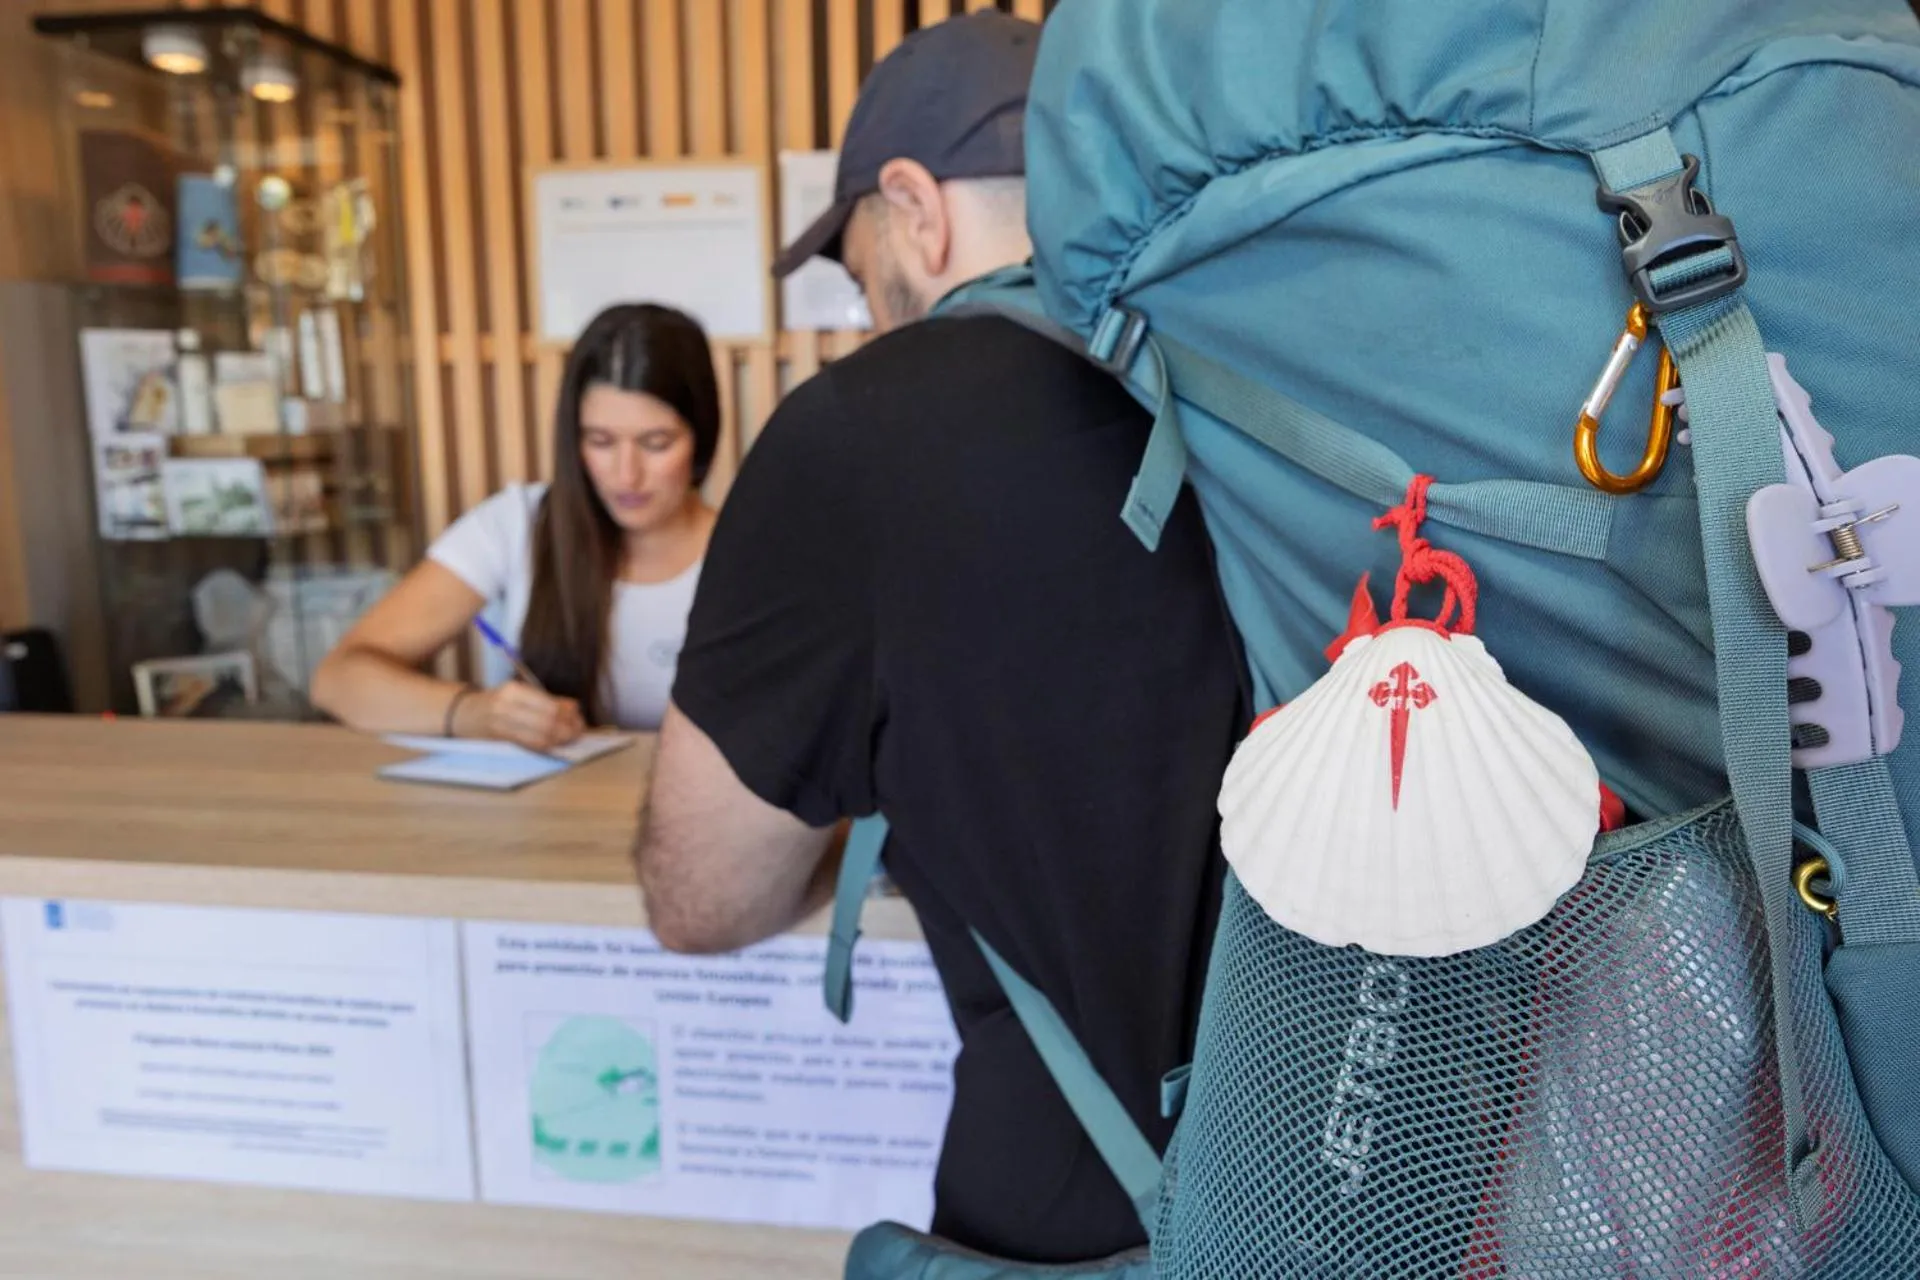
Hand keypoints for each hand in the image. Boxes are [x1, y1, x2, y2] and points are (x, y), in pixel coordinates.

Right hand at [458, 682, 585, 750]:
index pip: (549, 705)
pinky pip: (530, 745)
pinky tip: (554, 743)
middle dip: (568, 728)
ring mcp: (501, 725)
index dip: (568, 715)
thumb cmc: (498, 703)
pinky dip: (547, 745)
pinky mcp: (500, 741)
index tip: (579, 718)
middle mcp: (506, 706)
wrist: (465, 714)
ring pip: (540, 736)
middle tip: (578, 731)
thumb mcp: (519, 694)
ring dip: (560, 739)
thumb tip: (573, 708)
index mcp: (513, 690)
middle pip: (547, 721)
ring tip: (569, 738)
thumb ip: (546, 700)